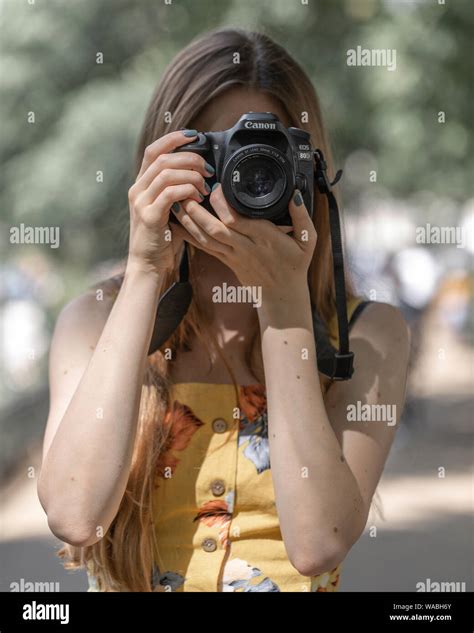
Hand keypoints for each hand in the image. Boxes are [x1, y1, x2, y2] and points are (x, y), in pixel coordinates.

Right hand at [126, 130, 213, 276]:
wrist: (148, 266)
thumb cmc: (163, 240)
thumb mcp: (169, 210)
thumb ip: (177, 191)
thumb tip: (200, 175)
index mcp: (141, 185)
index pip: (154, 150)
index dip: (173, 138)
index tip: (195, 136)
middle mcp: (137, 189)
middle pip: (163, 157)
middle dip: (190, 158)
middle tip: (208, 169)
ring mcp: (141, 202)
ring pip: (167, 172)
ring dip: (191, 175)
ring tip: (205, 187)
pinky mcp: (149, 216)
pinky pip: (170, 192)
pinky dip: (187, 190)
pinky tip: (198, 198)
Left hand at [171, 184, 316, 300]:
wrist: (282, 296)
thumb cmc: (294, 266)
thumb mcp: (307, 240)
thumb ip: (302, 216)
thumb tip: (295, 194)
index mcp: (264, 239)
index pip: (238, 221)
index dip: (223, 204)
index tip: (216, 187)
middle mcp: (245, 247)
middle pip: (216, 229)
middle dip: (197, 212)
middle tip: (184, 193)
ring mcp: (233, 256)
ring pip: (206, 239)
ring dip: (189, 223)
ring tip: (176, 204)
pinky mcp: (226, 261)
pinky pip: (205, 248)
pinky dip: (190, 236)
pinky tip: (178, 225)